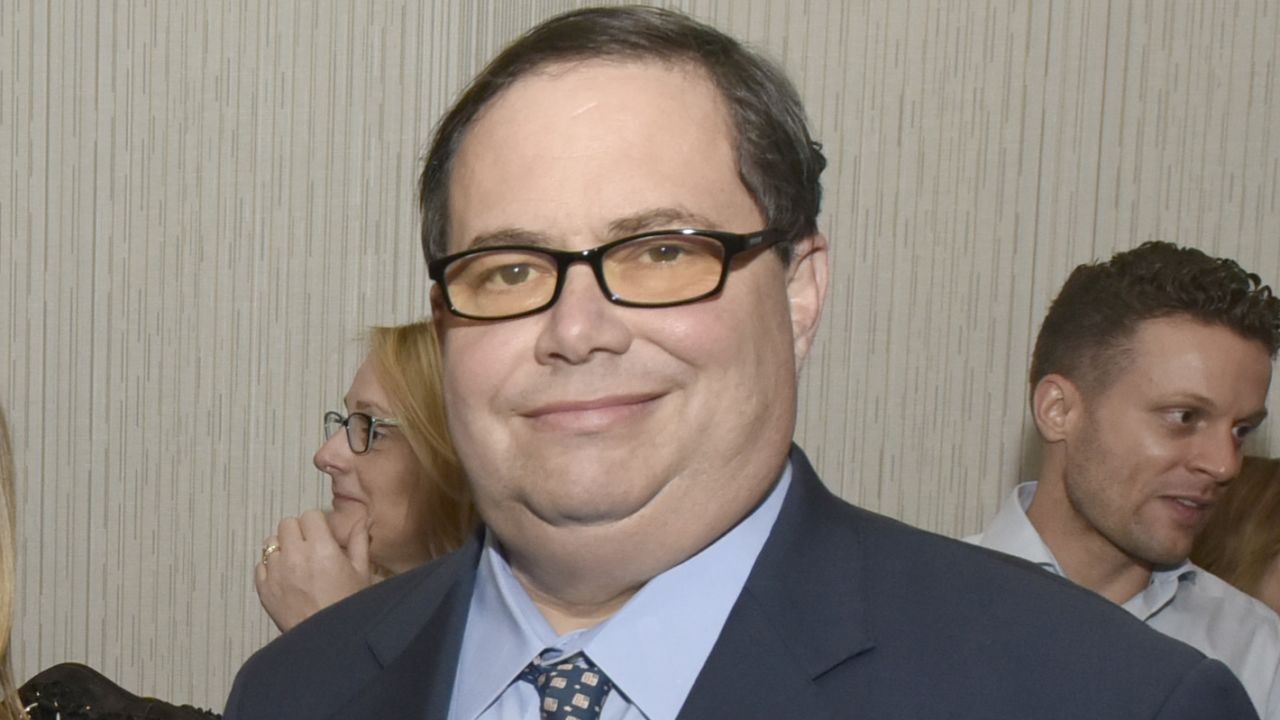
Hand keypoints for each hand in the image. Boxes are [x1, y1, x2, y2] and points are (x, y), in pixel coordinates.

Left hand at [254, 507, 372, 631]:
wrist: (327, 641)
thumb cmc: (348, 606)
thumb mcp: (361, 572)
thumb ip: (358, 542)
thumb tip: (361, 521)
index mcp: (321, 548)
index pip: (310, 515)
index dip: (318, 523)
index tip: (324, 534)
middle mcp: (294, 556)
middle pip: (287, 524)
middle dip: (299, 531)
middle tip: (310, 546)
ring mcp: (275, 573)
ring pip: (270, 543)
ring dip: (282, 547)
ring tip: (296, 561)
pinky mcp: (263, 589)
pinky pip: (260, 567)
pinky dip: (271, 568)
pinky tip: (286, 578)